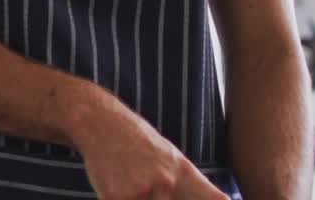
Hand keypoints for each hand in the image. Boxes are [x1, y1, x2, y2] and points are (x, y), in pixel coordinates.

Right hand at [73, 96, 228, 199]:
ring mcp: (141, 190)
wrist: (100, 122)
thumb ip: (187, 184)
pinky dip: (121, 199)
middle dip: (161, 199)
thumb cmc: (135, 139)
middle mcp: (166, 182)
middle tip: (151, 186)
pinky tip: (116, 186)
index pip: (214, 199)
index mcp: (183, 171)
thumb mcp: (169, 155)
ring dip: (139, 198)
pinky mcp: (116, 198)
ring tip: (131, 183)